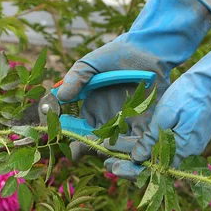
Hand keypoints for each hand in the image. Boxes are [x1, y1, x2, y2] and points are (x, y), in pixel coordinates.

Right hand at [54, 0, 210, 160]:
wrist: (148, 49)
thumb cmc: (117, 55)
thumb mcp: (91, 65)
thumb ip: (76, 79)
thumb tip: (60, 97)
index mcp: (92, 112)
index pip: (79, 135)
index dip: (74, 145)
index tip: (72, 151)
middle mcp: (109, 123)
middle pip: (99, 147)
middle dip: (95, 155)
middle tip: (96, 156)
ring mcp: (129, 126)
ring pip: (121, 150)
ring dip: (118, 158)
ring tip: (115, 161)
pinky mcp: (150, 124)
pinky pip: (144, 143)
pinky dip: (140, 152)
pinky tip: (136, 155)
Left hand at [105, 0, 210, 180]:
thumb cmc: (191, 94)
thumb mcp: (166, 114)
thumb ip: (152, 138)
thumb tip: (137, 158)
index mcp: (181, 150)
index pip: (152, 170)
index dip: (130, 170)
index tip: (111, 166)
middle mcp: (185, 153)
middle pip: (153, 167)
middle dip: (129, 166)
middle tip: (105, 162)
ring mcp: (187, 147)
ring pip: (157, 158)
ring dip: (135, 157)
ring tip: (112, 154)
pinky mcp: (187, 138)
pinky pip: (164, 150)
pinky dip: (146, 149)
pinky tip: (130, 145)